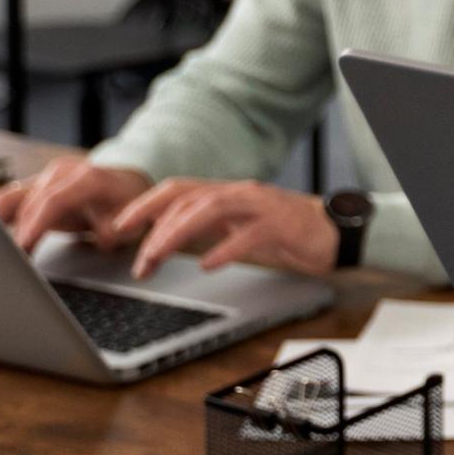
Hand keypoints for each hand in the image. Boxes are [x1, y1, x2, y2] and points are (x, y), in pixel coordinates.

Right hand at [0, 160, 150, 253]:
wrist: (123, 183)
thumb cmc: (125, 203)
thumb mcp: (130, 220)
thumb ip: (113, 231)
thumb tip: (101, 239)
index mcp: (86, 178)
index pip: (53, 200)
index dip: (35, 224)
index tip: (21, 248)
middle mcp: (61, 174)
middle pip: (27, 202)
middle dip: (13, 233)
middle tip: (2, 261)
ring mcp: (44, 178)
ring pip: (9, 199)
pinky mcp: (33, 188)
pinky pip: (7, 202)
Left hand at [108, 177, 341, 279]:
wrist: (336, 231)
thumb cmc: (284, 232)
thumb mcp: (239, 227)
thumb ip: (207, 228)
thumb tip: (161, 239)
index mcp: (228, 193)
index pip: (177, 189)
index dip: (144, 204)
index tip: (117, 226)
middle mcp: (241, 193)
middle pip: (188, 198)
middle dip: (154, 226)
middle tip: (136, 260)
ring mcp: (262, 207)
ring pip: (211, 209)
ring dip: (177, 234)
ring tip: (157, 259)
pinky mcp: (282, 226)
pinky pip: (249, 235)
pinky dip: (225, 248)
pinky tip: (209, 265)